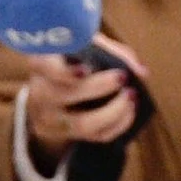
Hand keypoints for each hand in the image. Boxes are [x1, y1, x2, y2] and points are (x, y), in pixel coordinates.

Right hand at [22, 34, 147, 150]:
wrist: (54, 87)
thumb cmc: (74, 58)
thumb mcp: (87, 45)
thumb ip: (112, 51)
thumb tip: (140, 72)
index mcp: (40, 63)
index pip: (46, 68)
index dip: (65, 72)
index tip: (86, 69)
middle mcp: (39, 92)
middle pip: (66, 96)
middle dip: (99, 87)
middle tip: (123, 77)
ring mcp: (49, 118)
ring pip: (82, 123)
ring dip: (114, 111)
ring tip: (131, 97)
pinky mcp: (63, 135)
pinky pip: (94, 136)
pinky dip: (118, 125)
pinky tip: (129, 112)